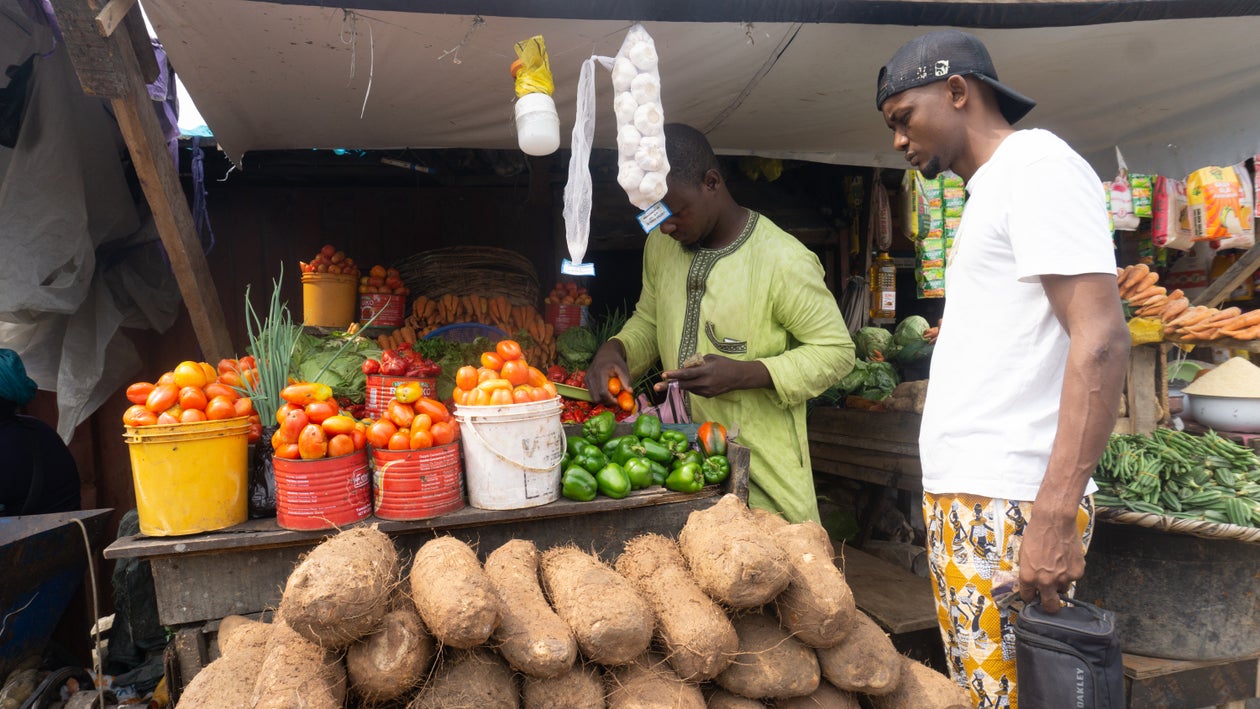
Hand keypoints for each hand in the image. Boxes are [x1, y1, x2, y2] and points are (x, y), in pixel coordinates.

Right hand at [587, 340, 629, 405]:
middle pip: (596, 397)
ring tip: (612, 395)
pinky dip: (599, 395)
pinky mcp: (586, 380)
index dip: (610, 400)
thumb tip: (630, 392)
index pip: (603, 392)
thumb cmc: (616, 361)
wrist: (606, 352)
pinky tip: (606, 391)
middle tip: (616, 400)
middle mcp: (591, 376)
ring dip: (603, 399)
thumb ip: (626, 380)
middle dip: (607, 402)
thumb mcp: (623, 368)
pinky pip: (591, 393)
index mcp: (600, 372)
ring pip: (593, 397)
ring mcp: (587, 378)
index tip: (618, 401)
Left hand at [655, 354, 769, 398]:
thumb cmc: (724, 364)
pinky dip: (692, 385)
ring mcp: (707, 391)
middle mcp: (705, 383)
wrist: (739, 377)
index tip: (664, 375)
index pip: (686, 373)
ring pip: (688, 388)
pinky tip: (694, 381)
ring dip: (680, 384)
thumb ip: (697, 363)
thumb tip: (684, 367)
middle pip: (684, 385)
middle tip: (656, 387)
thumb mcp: (711, 358)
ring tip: (671, 381)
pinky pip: (695, 390)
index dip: (674, 375)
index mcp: (706, 371)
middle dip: (669, 386)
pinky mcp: (708, 395)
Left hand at [1017, 506, 1084, 613]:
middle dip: (1049, 606)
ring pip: (1063, 589)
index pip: (1028, 597)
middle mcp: (1046, 582)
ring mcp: (1063, 578)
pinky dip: (1070, 572)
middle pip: (1050, 606)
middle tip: (1049, 599)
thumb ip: (1029, 572)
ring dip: (1060, 584)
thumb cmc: (1036, 534)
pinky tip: (1066, 558)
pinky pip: (1073, 578)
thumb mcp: (1024, 555)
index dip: (1030, 596)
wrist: (1054, 521)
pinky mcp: (1077, 572)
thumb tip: (1033, 584)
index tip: (1033, 594)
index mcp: (1029, 578)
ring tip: (1057, 567)